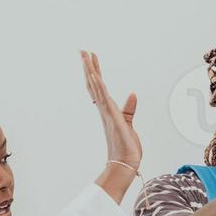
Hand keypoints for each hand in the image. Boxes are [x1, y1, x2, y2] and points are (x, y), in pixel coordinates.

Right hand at [82, 50, 140, 168]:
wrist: (125, 164)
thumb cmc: (126, 148)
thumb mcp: (129, 123)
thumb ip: (129, 109)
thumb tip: (133, 94)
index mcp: (108, 111)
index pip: (99, 88)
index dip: (95, 73)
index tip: (91, 60)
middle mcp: (104, 110)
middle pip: (94, 84)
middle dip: (88, 67)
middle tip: (82, 51)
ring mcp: (107, 113)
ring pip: (96, 88)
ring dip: (91, 72)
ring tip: (85, 57)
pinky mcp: (113, 118)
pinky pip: (104, 99)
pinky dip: (99, 87)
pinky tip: (95, 76)